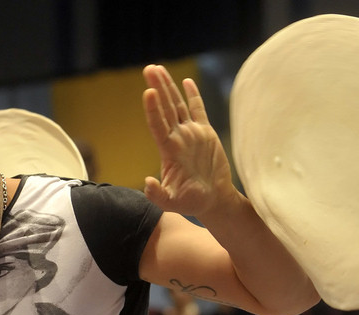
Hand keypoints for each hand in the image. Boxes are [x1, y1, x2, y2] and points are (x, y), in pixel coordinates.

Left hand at [142, 65, 233, 217]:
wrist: (212, 200)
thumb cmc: (191, 202)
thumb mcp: (171, 202)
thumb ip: (157, 194)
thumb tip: (147, 182)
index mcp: (169, 151)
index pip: (158, 125)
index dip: (153, 109)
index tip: (148, 92)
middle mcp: (178, 138)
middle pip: (165, 108)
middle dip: (158, 88)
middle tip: (149, 68)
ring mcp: (191, 134)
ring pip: (178, 105)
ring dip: (169, 87)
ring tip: (158, 69)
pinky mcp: (205, 133)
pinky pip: (198, 110)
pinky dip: (193, 95)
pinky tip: (186, 81)